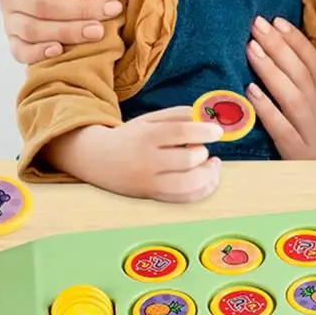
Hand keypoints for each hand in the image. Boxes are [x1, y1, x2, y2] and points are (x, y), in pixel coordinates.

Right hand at [0, 0, 122, 64]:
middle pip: (43, 5)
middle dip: (82, 8)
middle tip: (113, 9)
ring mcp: (9, 20)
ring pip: (34, 29)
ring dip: (69, 31)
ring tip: (100, 31)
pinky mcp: (13, 42)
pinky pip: (20, 51)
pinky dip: (39, 53)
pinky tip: (61, 51)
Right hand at [46, 107, 224, 202]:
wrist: (98, 159)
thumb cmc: (131, 137)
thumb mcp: (149, 119)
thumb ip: (179, 115)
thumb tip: (208, 118)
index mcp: (146, 136)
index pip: (179, 133)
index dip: (203, 130)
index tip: (218, 131)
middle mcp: (147, 162)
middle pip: (187, 161)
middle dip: (203, 154)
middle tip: (203, 149)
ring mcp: (149, 183)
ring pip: (188, 185)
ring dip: (208, 175)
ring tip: (211, 164)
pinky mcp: (153, 196)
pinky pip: (185, 199)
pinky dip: (203, 190)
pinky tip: (207, 179)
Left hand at [245, 17, 315, 159]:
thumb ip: (303, 95)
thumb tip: (278, 66)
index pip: (314, 64)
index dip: (297, 41)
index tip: (278, 20)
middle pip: (302, 73)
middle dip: (280, 46)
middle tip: (257, 22)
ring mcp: (310, 133)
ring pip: (293, 95)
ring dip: (272, 70)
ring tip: (251, 47)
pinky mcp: (298, 153)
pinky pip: (282, 128)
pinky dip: (267, 109)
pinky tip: (250, 92)